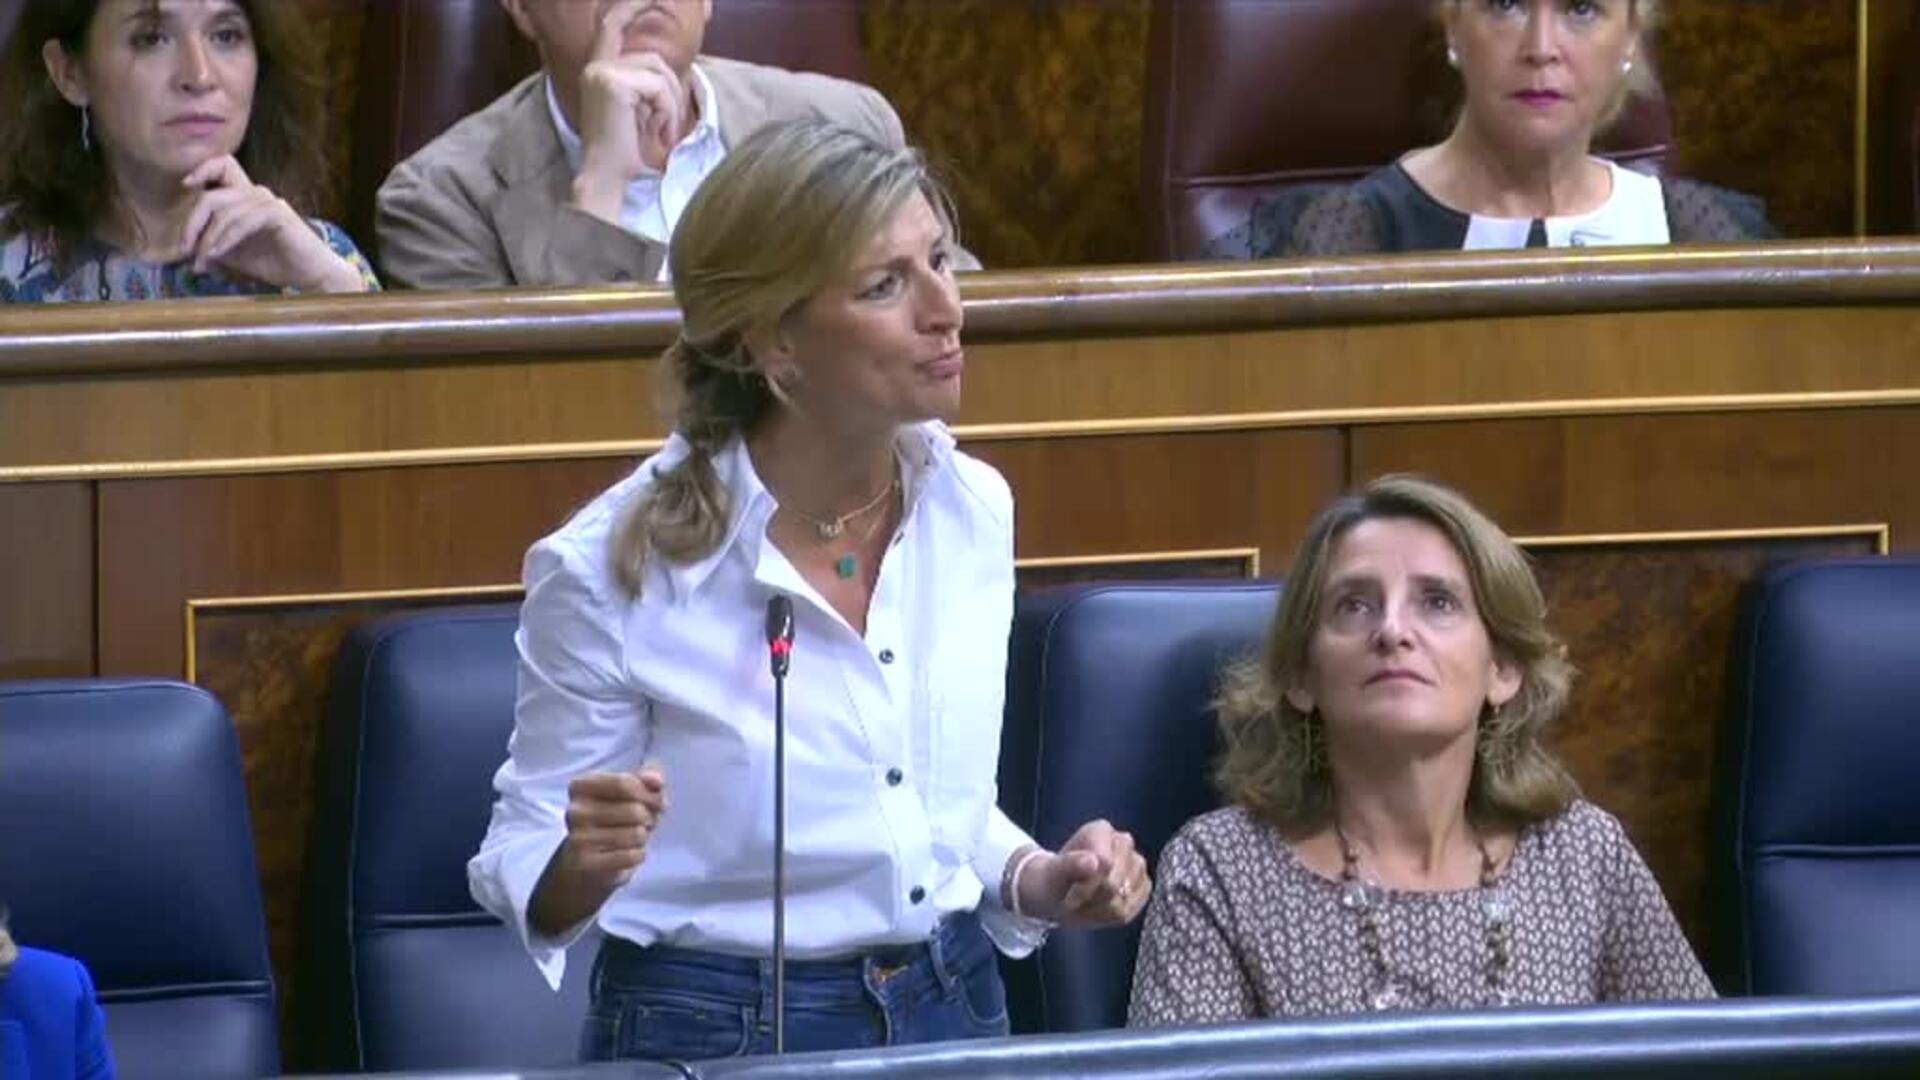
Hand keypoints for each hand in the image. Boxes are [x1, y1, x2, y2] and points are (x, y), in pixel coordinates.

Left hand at [169, 155, 366, 292]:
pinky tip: (218, 256)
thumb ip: (213, 245)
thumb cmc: (277, 262)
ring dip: (208, 240)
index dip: (203, 169)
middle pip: (212, 196)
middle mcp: (256, 194)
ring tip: (202, 262)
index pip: (223, 166)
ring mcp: (268, 202)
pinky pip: (241, 222)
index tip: (187, 185)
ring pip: (224, 213)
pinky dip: (225, 240)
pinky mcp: (277, 214)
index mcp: (247, 197)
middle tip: (185, 250)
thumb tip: (187, 250)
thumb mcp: (236, 253)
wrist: (311, 275)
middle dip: (193, 224)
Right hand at [555, 762, 668, 888]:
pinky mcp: (586, 863)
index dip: (649, 794)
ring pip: (636, 834)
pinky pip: (631, 856)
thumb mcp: (630, 792)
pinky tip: (628, 853)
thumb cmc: (615, 818)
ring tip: (633, 837)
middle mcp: (575, 811)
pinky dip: (639, 854)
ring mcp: (578, 838)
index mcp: (581, 785)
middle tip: (643, 822)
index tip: (656, 801)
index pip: (623, 783)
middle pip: (634, 810)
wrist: (589, 860)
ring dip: (644, 837)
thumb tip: (656, 779)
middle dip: (649, 817)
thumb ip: (646, 778)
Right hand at [569, 0, 687, 222]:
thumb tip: (666, 73)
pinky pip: (658, 87)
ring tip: (658, 132)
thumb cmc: (625, 149)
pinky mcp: (614, 84)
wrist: (608, 176)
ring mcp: (602, 72)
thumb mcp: (637, 109)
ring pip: (659, 74)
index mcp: (598, 70)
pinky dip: (666, 112)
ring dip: (669, 106)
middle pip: (652, 60)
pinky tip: (655, 132)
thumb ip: (644, 83)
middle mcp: (596, 67)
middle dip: (669, 92)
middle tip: (667, 126)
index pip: (613, 25)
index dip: (631, 6)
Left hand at [1014, 819, 1151, 928]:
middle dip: (1091, 900)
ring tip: (1086, 903)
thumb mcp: (1053, 874)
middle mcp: (1124, 842)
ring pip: (1123, 900)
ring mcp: (1136, 863)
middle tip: (1074, 901)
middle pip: (1114, 885)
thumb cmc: (1055, 880)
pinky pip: (1132, 909)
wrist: (1059, 892)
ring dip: (1099, 910)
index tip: (1068, 894)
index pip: (1104, 864)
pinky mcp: (1143, 885)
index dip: (1084, 887)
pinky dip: (1112, 916)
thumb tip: (1094, 861)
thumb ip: (1071, 865)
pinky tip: (1100, 908)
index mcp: (1101, 830)